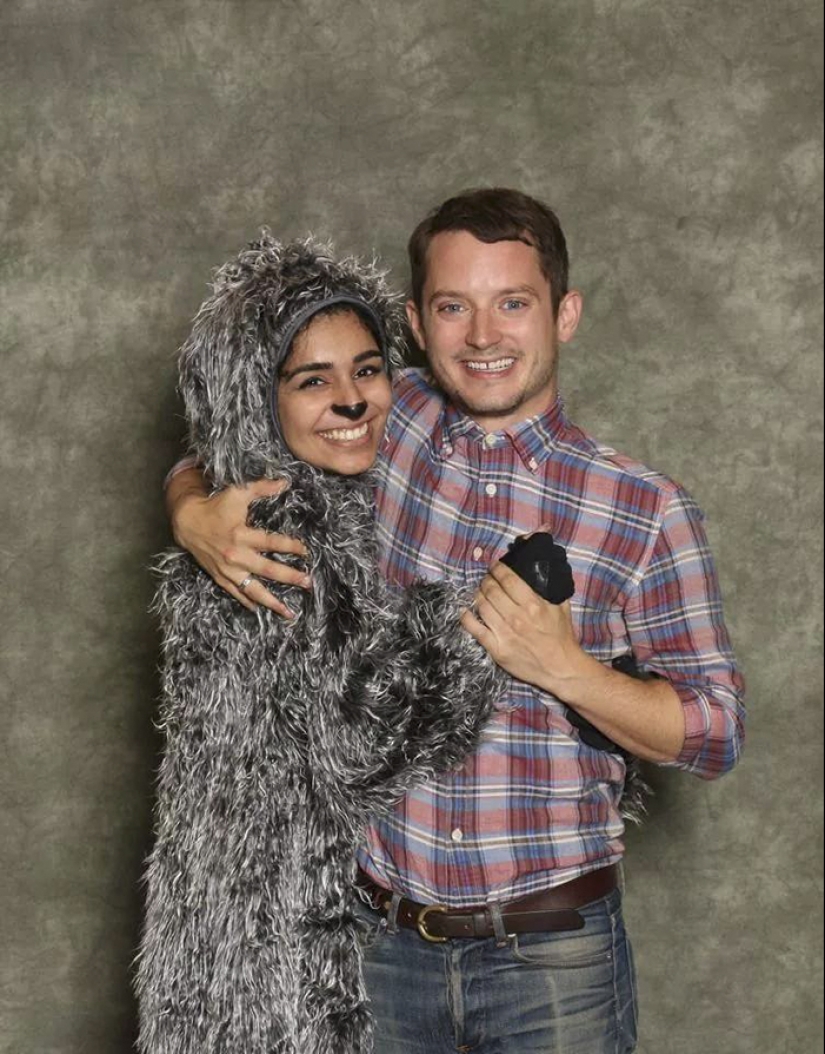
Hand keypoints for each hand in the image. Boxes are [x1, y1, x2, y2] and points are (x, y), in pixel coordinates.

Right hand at [168, 469, 309, 615]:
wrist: (187, 522)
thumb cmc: (215, 506)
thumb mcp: (237, 493)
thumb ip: (262, 488)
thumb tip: (285, 481)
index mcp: (242, 534)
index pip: (272, 543)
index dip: (291, 546)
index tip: (307, 552)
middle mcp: (236, 555)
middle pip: (268, 570)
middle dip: (290, 577)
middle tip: (308, 583)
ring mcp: (228, 570)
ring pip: (253, 589)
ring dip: (272, 602)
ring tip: (289, 613)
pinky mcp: (220, 577)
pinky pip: (236, 593)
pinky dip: (248, 602)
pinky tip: (261, 610)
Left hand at [461, 562, 592, 693]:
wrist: (560, 667)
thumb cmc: (561, 636)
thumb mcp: (561, 606)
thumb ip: (549, 587)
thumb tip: (540, 568)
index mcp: (533, 605)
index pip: (508, 580)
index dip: (497, 569)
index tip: (495, 566)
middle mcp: (516, 617)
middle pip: (491, 590)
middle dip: (486, 580)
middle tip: (487, 579)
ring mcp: (504, 634)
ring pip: (482, 606)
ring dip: (478, 595)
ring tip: (480, 592)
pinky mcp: (497, 649)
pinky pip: (475, 630)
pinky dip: (466, 618)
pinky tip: (464, 611)